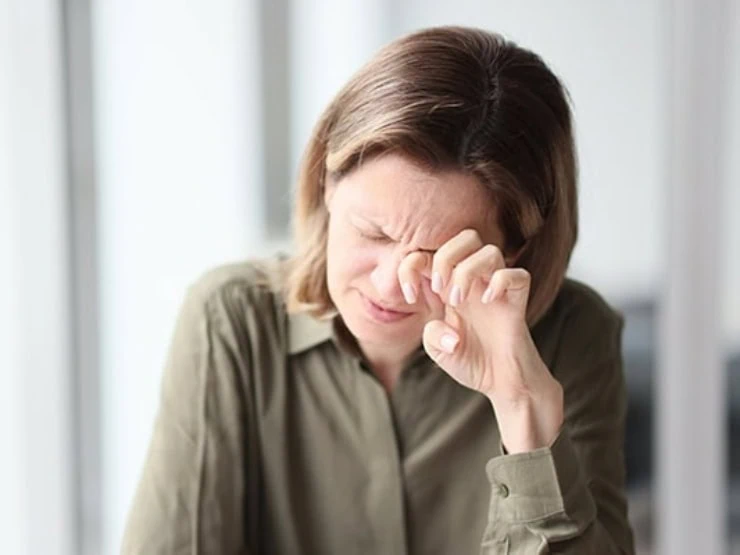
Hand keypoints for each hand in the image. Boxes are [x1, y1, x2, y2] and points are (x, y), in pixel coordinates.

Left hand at [398, 229, 563, 452]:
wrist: (500, 382)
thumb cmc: (470, 361)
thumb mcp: (437, 350)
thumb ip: (432, 335)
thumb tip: (450, 331)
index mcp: (449, 284)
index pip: (431, 251)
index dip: (411, 265)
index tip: (410, 296)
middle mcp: (473, 280)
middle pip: (466, 236)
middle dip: (445, 256)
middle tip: (439, 288)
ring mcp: (496, 288)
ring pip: (490, 250)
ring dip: (466, 272)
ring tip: (457, 301)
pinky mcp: (517, 301)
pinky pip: (517, 274)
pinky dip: (500, 283)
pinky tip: (488, 302)